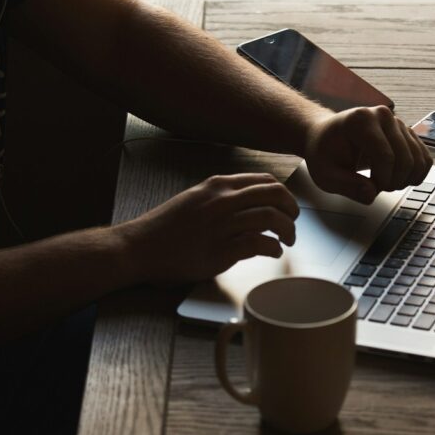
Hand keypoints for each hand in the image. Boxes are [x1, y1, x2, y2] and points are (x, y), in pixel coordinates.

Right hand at [120, 173, 298, 284]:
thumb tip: (247, 203)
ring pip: (272, 217)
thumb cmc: (166, 228)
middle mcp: (223, 200)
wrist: (140, 247)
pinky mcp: (222, 249)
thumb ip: (220, 198)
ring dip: (287, 230)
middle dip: (292, 208)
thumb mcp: (194, 200)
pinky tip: (273, 253)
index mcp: (217, 185)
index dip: (282, 194)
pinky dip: (273, 248)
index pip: (263, 181)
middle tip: (294, 222)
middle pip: (275, 195)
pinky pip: (260, 243)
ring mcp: (223, 224)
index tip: (286, 206)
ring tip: (287, 241)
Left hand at [302, 106, 432, 203]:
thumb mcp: (326, 175)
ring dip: (405, 180)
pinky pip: (424, 157)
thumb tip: (371, 194)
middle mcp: (383, 115)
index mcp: (361, 121)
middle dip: (394, 182)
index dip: (382, 180)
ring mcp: (398, 122)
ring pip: (418, 159)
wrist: (328, 137)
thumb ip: (347, 186)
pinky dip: (416, 174)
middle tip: (377, 188)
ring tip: (386, 183)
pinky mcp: (407, 133)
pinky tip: (400, 179)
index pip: (385, 156)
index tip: (371, 189)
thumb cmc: (325, 153)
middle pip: (405, 158)